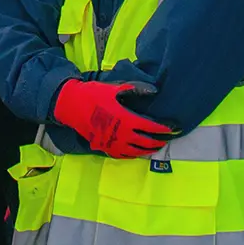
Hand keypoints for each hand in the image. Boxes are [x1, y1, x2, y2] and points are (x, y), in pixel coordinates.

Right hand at [53, 79, 172, 158]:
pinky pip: (123, 156)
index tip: (173, 128)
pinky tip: (137, 152)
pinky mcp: (104, 148)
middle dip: (159, 142)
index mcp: (126, 119)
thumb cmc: (94, 94)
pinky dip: (133, 155)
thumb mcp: (115, 88)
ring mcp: (113, 144)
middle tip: (167, 139)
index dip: (163, 129)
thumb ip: (136, 89)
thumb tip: (154, 91)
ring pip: (136, 152)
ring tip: (155, 147)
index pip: (150, 127)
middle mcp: (122, 135)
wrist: (71, 106)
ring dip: (148, 150)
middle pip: (146, 142)